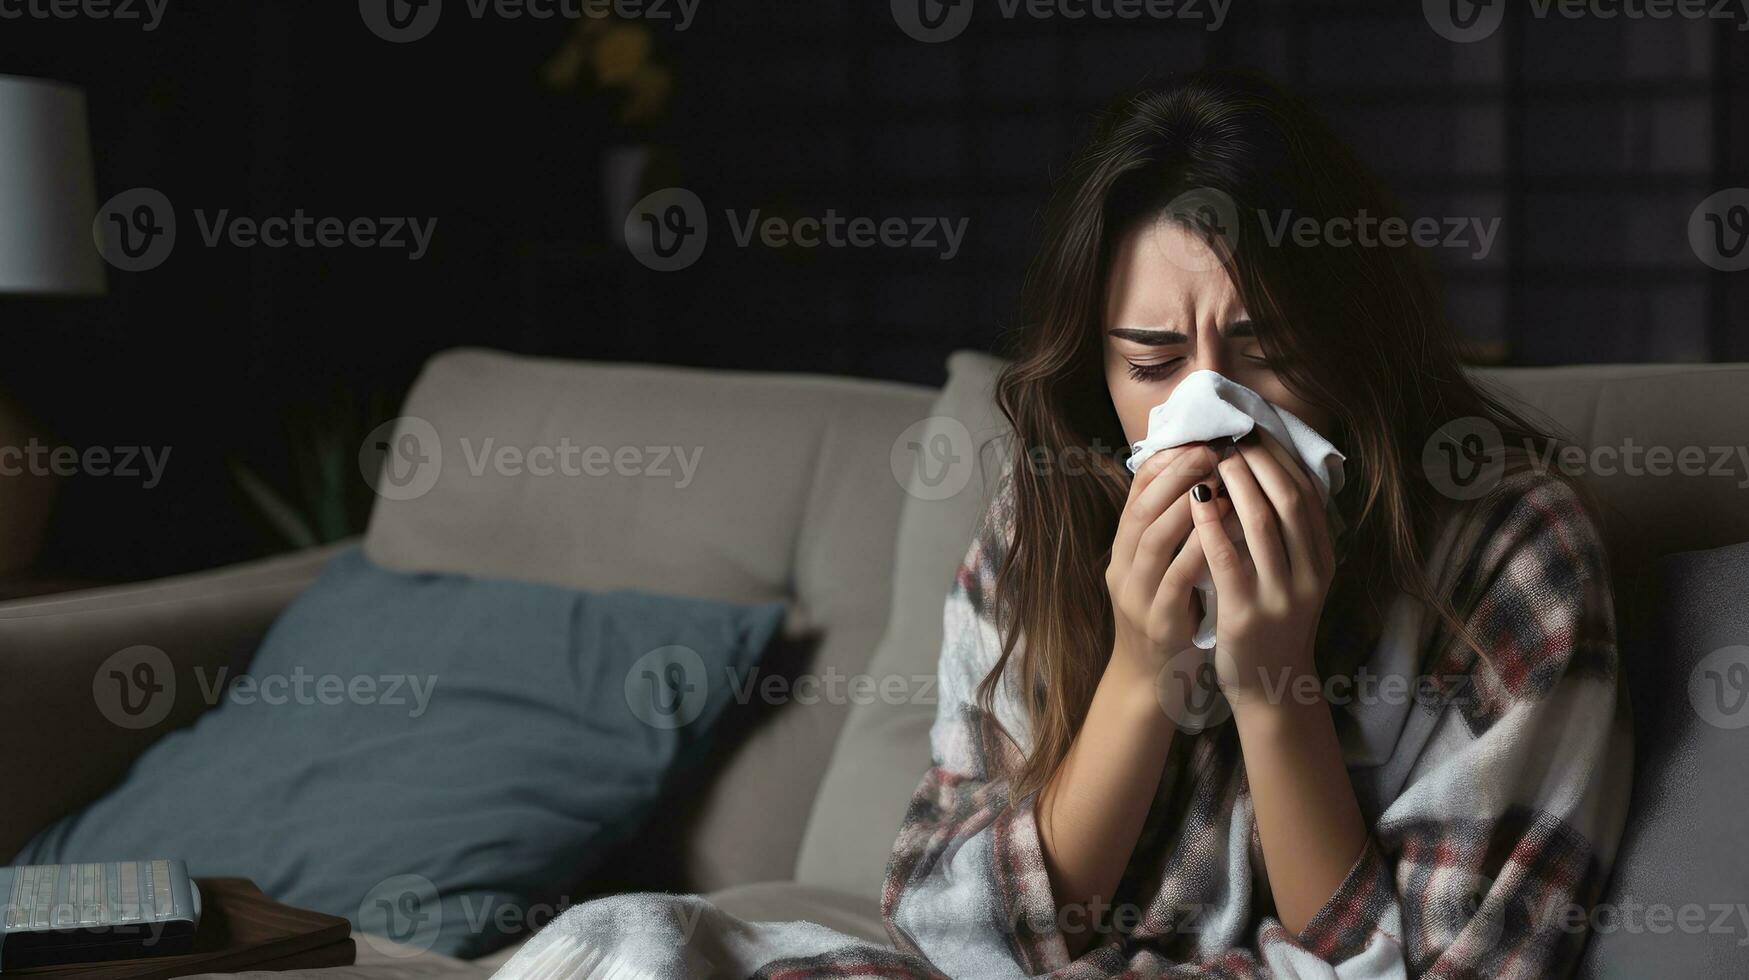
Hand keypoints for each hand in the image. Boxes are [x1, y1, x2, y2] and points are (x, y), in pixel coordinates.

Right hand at [1104, 444, 1226, 691]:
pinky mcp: (1159, 622)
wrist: (1151, 680)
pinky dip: (1197, 553)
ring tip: (1217, 482)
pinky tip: (1221, 535)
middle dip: (1176, 475)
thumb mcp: (1159, 568)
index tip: (1197, 438)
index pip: (1135, 493)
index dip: (1164, 463)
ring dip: (1184, 507)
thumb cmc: (1166, 615)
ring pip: (1152, 540)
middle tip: (1210, 449)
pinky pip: (1175, 581)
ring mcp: (1137, 596)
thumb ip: (1171, 530)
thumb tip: (1201, 478)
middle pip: (1141, 509)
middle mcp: (1122, 568)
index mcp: (1123, 551)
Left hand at [1185, 429, 1335, 703]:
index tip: (1255, 433)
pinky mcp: (1247, 614)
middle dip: (1260, 464)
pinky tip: (1195, 501)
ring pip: (1263, 524)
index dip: (1281, 459)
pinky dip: (1212, 525)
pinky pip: (1228, 559)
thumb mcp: (1296, 576)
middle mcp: (1310, 574)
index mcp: (1323, 560)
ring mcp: (1281, 595)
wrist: (1272, 687)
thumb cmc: (1274, 622)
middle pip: (1288, 501)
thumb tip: (1267, 472)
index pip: (1307, 494)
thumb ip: (1288, 534)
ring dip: (1237, 485)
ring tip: (1215, 460)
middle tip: (1231, 439)